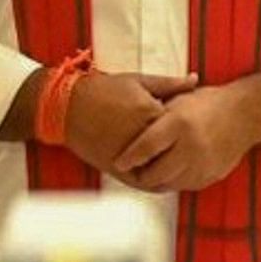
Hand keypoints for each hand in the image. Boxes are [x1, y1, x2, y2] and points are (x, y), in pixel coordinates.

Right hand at [58, 70, 191, 173]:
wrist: (64, 106)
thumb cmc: (102, 90)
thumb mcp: (137, 81)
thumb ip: (169, 84)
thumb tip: (195, 80)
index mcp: (149, 111)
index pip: (182, 124)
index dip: (188, 125)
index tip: (193, 125)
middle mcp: (139, 135)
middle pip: (173, 147)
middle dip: (181, 147)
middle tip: (193, 149)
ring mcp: (126, 153)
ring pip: (159, 166)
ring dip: (170, 167)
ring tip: (180, 165)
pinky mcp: (113, 167)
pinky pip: (140, 179)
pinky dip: (152, 181)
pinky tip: (162, 178)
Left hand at [112, 81, 260, 193]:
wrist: (247, 113)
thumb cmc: (209, 104)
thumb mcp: (178, 100)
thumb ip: (153, 117)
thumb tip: (124, 130)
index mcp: (181, 123)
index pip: (146, 147)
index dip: (129, 158)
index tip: (118, 162)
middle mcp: (192, 146)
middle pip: (154, 174)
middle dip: (139, 175)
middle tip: (132, 170)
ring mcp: (203, 163)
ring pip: (167, 184)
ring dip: (156, 179)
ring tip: (150, 169)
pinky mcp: (211, 175)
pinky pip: (184, 185)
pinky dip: (174, 180)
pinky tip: (172, 168)